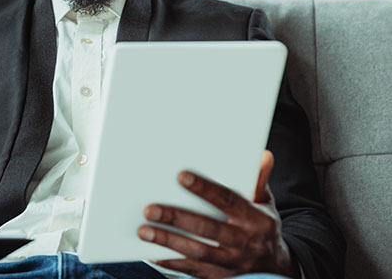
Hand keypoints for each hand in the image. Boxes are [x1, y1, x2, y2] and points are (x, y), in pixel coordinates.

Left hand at [138, 150, 298, 278]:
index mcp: (256, 220)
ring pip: (197, 251)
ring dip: (168, 241)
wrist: (276, 268)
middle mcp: (244, 242)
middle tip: (149, 209)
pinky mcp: (220, 276)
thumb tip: (263, 154)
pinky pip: (193, 270)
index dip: (205, 188)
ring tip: (144, 231)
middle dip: (177, 218)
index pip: (227, 200)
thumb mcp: (266, 204)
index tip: (181, 176)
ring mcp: (231, 263)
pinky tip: (152, 253)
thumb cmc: (262, 227)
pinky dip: (172, 262)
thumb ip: (258, 180)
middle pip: (207, 229)